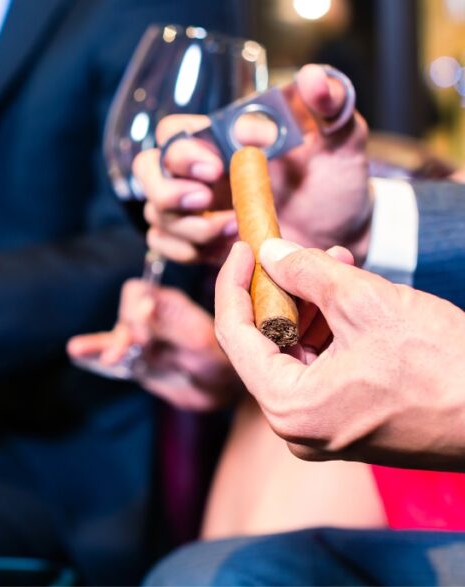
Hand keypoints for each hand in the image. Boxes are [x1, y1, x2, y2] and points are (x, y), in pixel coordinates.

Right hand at [67, 280, 239, 410]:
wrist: (221, 391)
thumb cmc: (220, 361)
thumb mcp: (198, 341)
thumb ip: (168, 325)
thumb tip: (142, 305)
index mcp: (167, 304)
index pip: (137, 292)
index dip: (134, 308)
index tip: (142, 334)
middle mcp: (150, 317)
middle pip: (122, 314)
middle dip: (123, 332)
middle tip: (128, 352)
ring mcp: (139, 340)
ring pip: (112, 335)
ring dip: (99, 343)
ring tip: (78, 349)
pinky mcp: (132, 362)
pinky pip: (107, 355)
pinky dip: (92, 353)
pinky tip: (76, 351)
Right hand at [134, 64, 370, 262]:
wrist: (342, 233)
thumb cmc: (336, 180)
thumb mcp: (341, 140)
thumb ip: (330, 104)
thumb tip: (312, 77)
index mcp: (221, 139)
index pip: (174, 132)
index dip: (184, 150)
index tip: (216, 167)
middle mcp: (198, 171)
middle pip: (148, 171)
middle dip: (168, 189)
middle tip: (204, 200)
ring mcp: (193, 208)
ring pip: (156, 213)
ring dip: (188, 226)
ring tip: (235, 229)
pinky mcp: (196, 241)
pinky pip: (163, 244)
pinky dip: (183, 250)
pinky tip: (220, 249)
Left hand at [214, 238, 464, 469]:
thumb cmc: (443, 367)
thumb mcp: (366, 303)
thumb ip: (306, 273)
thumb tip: (269, 252)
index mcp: (289, 407)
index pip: (235, 334)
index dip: (233, 282)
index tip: (244, 245)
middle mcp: (296, 429)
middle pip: (263, 343)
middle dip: (279, 289)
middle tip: (293, 249)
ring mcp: (323, 431)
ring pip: (294, 352)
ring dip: (308, 305)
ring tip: (335, 262)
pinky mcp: (349, 424)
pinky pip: (321, 369)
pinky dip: (329, 330)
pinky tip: (351, 293)